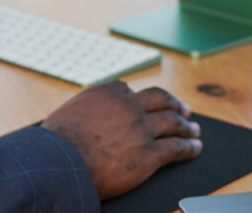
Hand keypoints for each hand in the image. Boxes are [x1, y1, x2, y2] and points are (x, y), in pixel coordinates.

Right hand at [41, 80, 201, 199]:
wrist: (60, 162)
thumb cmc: (56, 144)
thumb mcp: (68, 113)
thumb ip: (85, 112)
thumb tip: (86, 119)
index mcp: (107, 93)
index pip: (129, 90)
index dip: (139, 98)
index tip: (146, 102)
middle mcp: (128, 106)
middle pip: (159, 100)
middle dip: (174, 104)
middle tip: (184, 109)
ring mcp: (141, 129)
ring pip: (173, 122)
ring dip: (187, 125)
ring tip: (194, 129)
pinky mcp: (149, 154)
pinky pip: (176, 148)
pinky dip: (189, 148)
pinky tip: (195, 148)